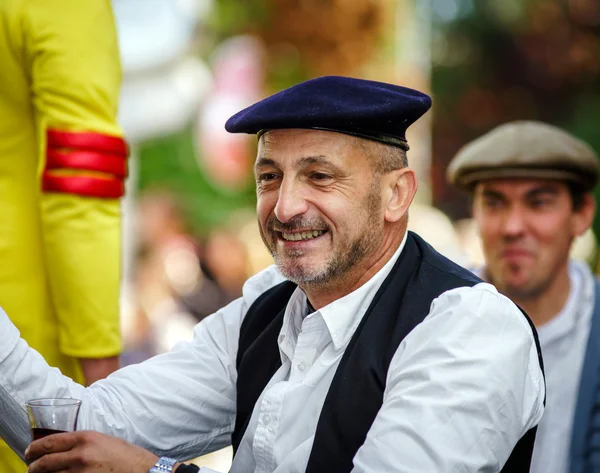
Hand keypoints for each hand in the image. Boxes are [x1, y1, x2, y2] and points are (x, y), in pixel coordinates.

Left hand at [26, 431, 158, 472]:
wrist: (144, 471)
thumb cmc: (127, 456)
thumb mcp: (104, 441)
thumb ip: (84, 443)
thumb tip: (64, 449)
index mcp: (86, 438)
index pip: (50, 442)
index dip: (34, 449)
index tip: (29, 452)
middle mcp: (80, 455)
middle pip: (45, 462)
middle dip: (34, 467)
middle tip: (32, 469)